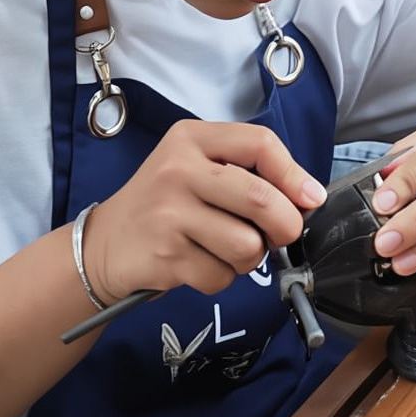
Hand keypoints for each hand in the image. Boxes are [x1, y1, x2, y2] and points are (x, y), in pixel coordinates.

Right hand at [83, 120, 326, 300]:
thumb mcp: (199, 169)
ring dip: (249, 257)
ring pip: (246, 244)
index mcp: (193, 138)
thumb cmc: (166, 204)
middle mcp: (178, 169)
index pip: (260, 143)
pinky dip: (221, 278)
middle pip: (260, 198)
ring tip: (226, 248)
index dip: (295, 174)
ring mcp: (169, 212)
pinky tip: (199, 263)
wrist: (105, 244)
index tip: (311, 198)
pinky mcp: (165, 255)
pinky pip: (221, 275)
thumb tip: (309, 198)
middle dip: (285, 225)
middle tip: (281, 235)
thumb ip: (249, 174)